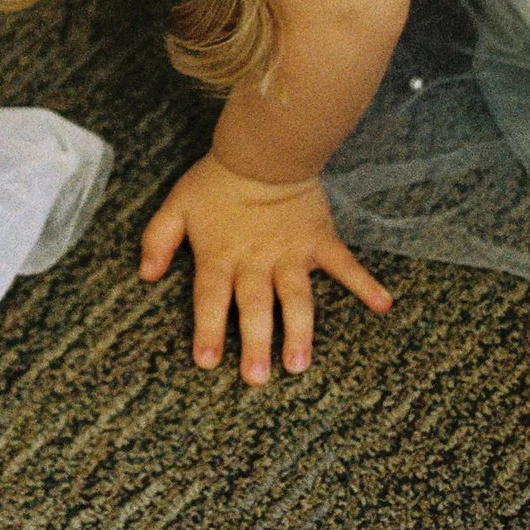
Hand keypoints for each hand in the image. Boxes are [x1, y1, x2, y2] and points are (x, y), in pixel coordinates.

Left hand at [138, 151, 391, 384]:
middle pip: (254, 309)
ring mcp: (291, 254)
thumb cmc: (217, 180)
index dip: (207, 331)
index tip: (207, 363)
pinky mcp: (320, 241)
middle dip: (255, 345)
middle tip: (257, 379)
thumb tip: (145, 275)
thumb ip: (158, 240)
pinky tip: (384, 305)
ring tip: (300, 364)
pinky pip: (345, 266)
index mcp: (220, 256)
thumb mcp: (176, 206)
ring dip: (298, 332)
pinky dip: (365, 284)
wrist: (263, 150)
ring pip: (296, 300)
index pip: (210, 300)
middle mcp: (256, 262)